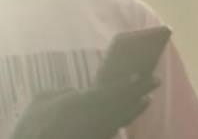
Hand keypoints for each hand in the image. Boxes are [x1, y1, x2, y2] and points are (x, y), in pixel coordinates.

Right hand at [12, 74, 156, 138]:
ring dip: (136, 107)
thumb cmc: (32, 125)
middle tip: (156, 80)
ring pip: (122, 118)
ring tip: (147, 97)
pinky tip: (132, 113)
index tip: (139, 74)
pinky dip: (125, 120)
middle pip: (122, 102)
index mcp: (78, 103)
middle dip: (139, 91)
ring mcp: (95, 132)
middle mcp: (91, 118)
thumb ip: (62, 92)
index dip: (125, 83)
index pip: (108, 92)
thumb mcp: (42, 101)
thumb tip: (75, 91)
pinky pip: (113, 129)